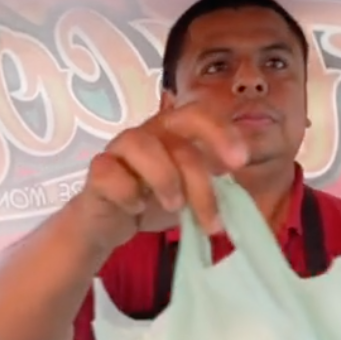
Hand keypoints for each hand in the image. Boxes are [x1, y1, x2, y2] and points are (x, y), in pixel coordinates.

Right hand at [75, 104, 247, 248]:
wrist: (108, 224)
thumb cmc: (152, 203)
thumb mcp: (189, 197)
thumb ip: (212, 188)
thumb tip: (243, 192)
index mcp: (174, 134)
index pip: (200, 114)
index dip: (222, 132)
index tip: (240, 161)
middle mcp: (149, 132)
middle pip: (178, 125)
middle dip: (201, 164)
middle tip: (218, 197)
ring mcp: (119, 148)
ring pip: (142, 144)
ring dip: (165, 178)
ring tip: (174, 208)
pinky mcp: (97, 171)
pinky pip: (112, 174)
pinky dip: (128, 194)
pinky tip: (134, 209)